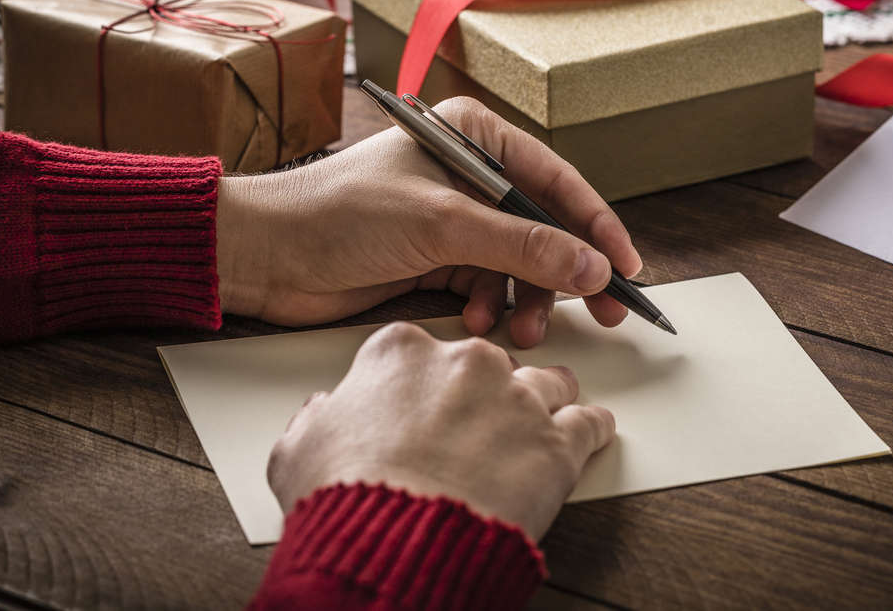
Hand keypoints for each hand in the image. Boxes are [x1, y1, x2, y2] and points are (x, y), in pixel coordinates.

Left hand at [216, 96, 641, 345]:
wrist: (265, 255)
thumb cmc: (339, 214)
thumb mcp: (442, 225)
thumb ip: (522, 247)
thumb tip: (593, 267)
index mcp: (474, 137)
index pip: (556, 182)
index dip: (597, 226)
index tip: (628, 268)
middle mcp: (469, 174)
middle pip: (544, 227)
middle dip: (568, 273)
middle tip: (604, 314)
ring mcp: (452, 218)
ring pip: (518, 264)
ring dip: (525, 299)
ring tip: (520, 329)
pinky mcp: (434, 258)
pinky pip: (487, 285)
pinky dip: (490, 307)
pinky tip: (475, 322)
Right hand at [267, 322, 614, 540]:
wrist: (396, 544)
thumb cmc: (347, 497)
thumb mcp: (300, 449)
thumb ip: (317, 419)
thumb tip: (320, 413)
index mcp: (402, 352)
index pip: (422, 349)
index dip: (426, 381)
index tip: (430, 398)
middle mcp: (466, 362)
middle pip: (491, 362)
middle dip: (489, 390)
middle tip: (482, 423)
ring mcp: (518, 397)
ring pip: (549, 382)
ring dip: (548, 401)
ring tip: (544, 421)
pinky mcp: (558, 441)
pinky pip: (590, 422)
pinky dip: (593, 428)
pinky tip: (593, 433)